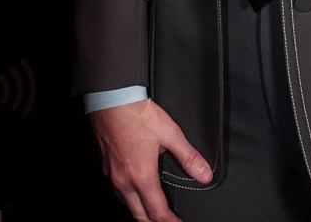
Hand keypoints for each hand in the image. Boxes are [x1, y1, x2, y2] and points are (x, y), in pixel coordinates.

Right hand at [89, 99, 212, 221]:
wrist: (112, 99)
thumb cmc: (138, 114)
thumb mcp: (170, 133)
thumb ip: (189, 157)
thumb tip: (205, 174)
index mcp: (142, 177)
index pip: (157, 212)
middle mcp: (124, 181)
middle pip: (139, 215)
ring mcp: (112, 174)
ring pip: (126, 204)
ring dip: (140, 211)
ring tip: (151, 210)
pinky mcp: (105, 165)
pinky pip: (117, 190)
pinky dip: (128, 197)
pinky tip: (133, 188)